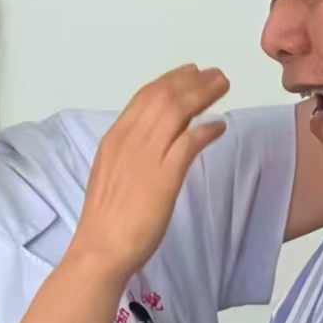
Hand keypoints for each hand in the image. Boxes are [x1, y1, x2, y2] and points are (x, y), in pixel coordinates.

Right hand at [70, 64, 229, 277]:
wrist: (101, 248)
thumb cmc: (106, 221)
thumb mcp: (113, 175)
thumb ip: (132, 156)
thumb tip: (153, 147)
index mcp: (115, 138)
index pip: (144, 97)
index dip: (170, 81)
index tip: (189, 74)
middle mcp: (129, 139)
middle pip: (163, 96)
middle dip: (190, 80)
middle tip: (213, 74)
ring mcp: (146, 156)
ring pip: (176, 110)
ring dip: (202, 94)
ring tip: (221, 87)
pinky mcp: (164, 176)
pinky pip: (188, 142)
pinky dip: (205, 130)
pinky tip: (219, 127)